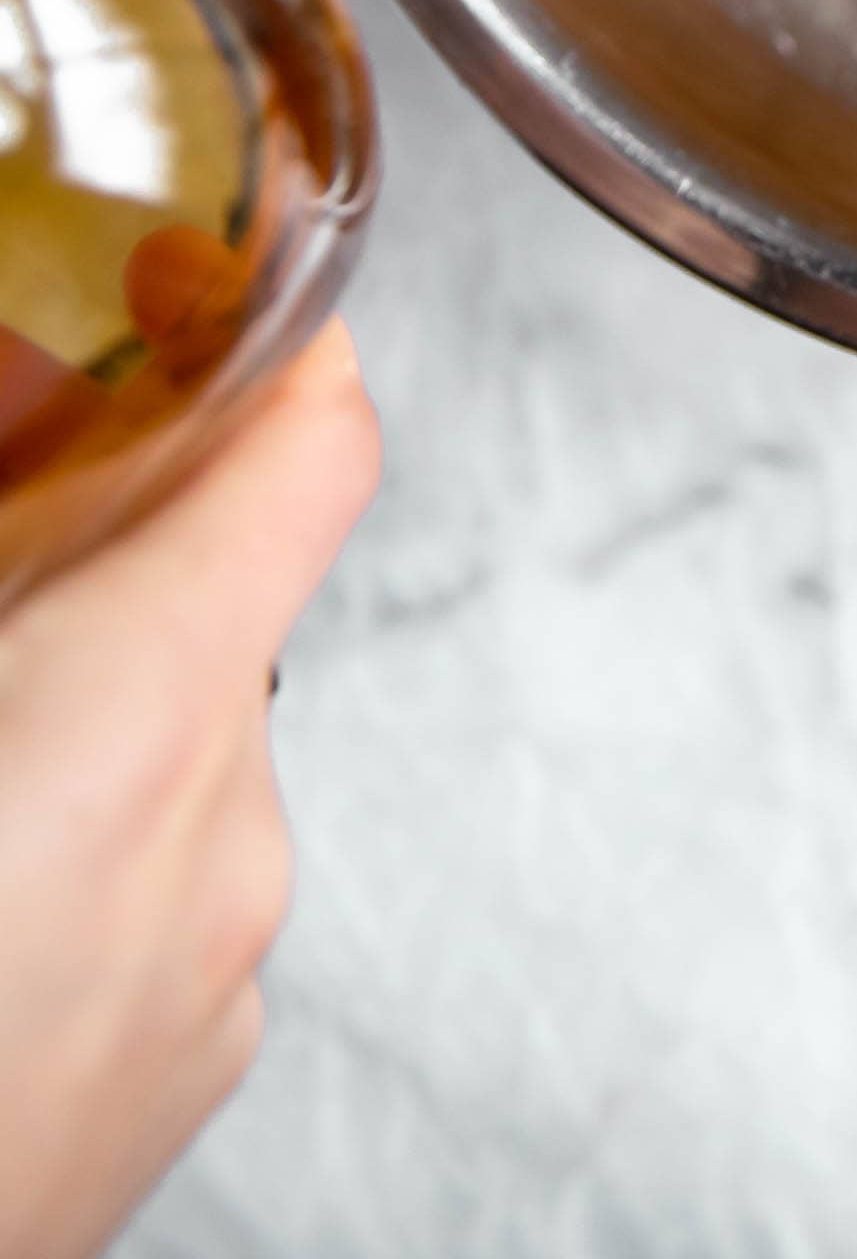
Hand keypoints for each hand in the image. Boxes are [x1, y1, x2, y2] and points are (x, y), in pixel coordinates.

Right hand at [0, 325, 379, 1258]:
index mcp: (144, 717)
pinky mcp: (162, 1098)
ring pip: (158, 766)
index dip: (280, 338)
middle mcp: (224, 843)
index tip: (217, 269)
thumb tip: (11, 402)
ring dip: (54, 722)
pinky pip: (136, 907)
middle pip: (208, 606)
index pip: (315, 449)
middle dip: (88, 546)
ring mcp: (205, 991)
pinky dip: (50, 862)